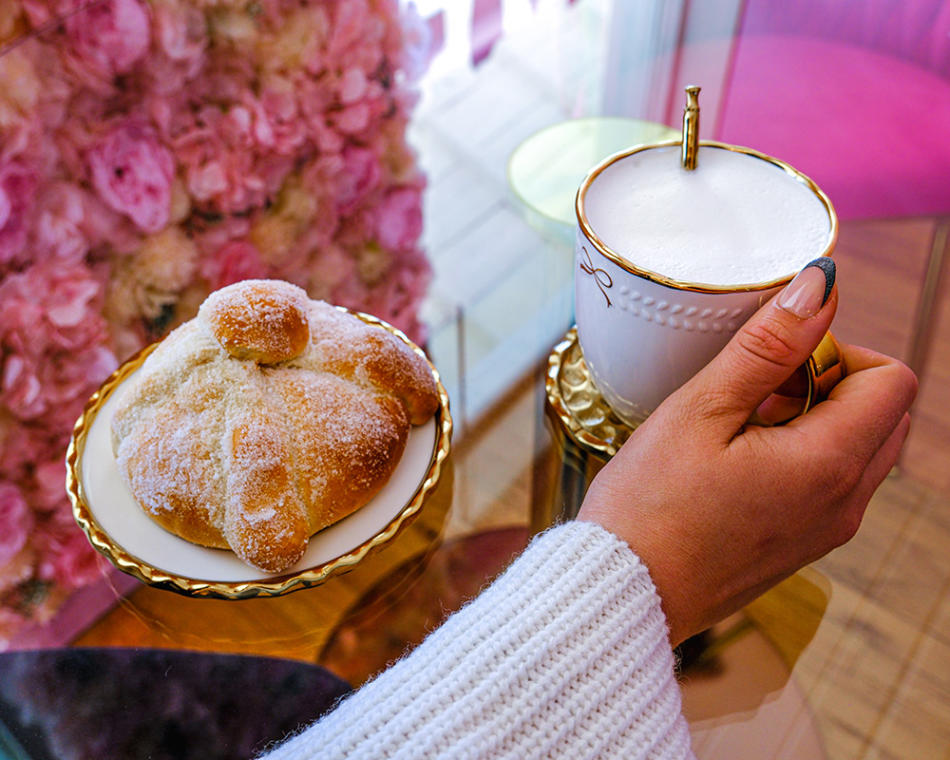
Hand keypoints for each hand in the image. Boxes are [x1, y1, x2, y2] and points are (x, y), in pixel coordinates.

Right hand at [577, 261, 917, 645]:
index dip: (838, 351)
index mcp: (829, 464)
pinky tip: (737, 461)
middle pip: (884, 411)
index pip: (892, 378)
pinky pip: (833, 481)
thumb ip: (767, 346)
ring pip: (861, 446)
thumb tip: (821, 285)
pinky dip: (804, 454)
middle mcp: (845, 503)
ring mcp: (828, 529)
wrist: (625, 593)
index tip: (775, 363)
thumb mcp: (701, 411)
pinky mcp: (804, 544)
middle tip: (756, 390)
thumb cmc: (649, 506)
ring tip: (742, 427)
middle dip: (831, 382)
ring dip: (816, 418)